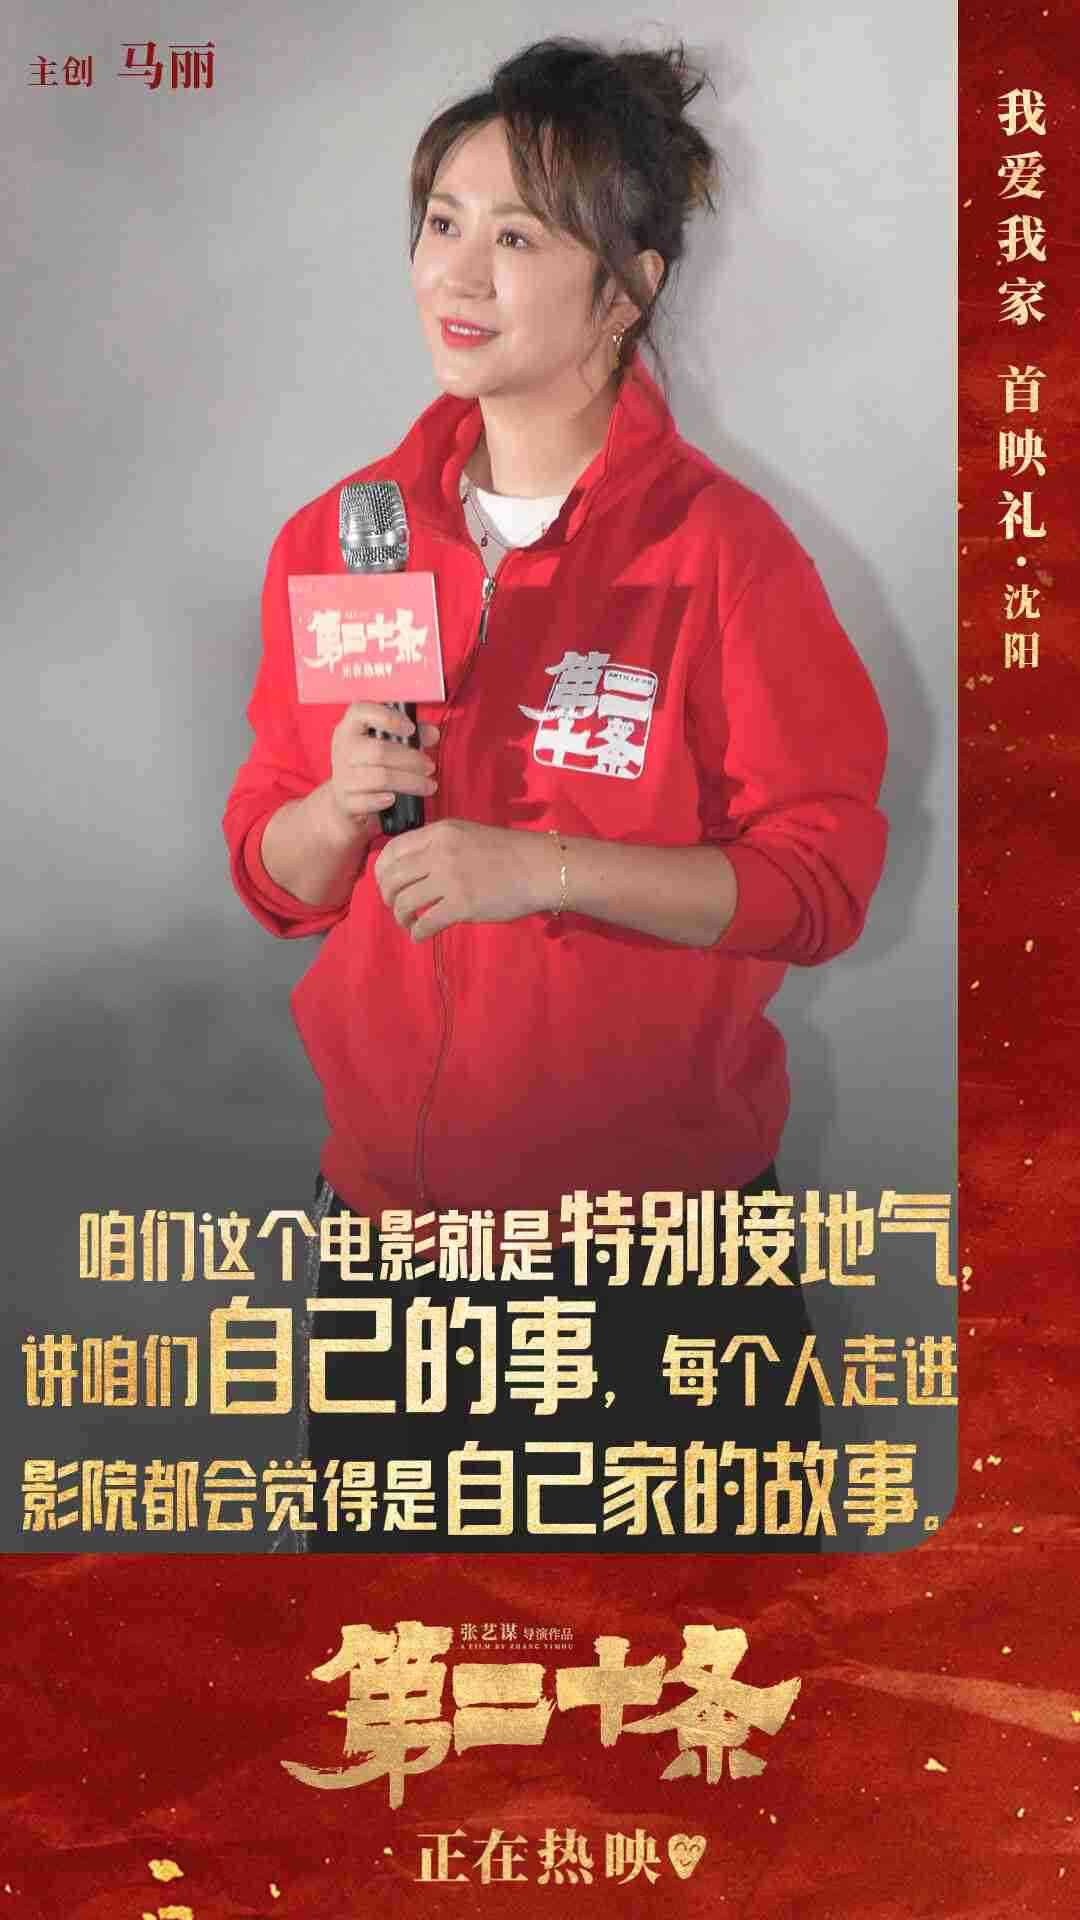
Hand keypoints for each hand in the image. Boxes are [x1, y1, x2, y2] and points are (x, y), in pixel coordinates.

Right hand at [328, 702, 439, 834]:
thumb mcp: (388, 743)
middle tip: (429, 766)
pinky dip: (381, 801)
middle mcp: (343, 749)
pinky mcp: (345, 800)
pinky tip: (394, 799)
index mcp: (350, 728)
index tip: (411, 729)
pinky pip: (365, 801)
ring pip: (379, 778)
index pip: (361, 712)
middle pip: (379, 751)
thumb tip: (432, 734)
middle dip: (411, 760)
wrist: (345, 796)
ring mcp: (342, 775)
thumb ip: (412, 735)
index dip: (388, 717)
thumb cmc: (369, 764)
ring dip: (409, 781)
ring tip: (427, 785)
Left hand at [373, 820, 551, 940]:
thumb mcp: (466, 835)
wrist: (539, 868)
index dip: (382, 872)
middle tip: (396, 908)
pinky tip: (421, 936)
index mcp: (439, 833)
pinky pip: (426, 922)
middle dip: (387, 897)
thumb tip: (410, 868)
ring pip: (404, 902)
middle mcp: (438, 853)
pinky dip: (417, 933)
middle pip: (392, 878)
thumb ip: (437, 846)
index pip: (392, 850)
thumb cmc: (507, 853)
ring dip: (401, 917)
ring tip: (409, 923)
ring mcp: (449, 878)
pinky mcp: (462, 905)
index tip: (386, 885)